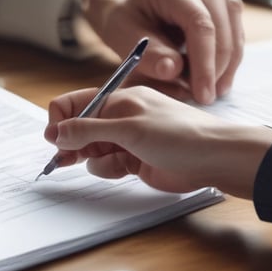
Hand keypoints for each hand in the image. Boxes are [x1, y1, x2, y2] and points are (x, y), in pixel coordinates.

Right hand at [44, 86, 271, 197]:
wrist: (216, 159)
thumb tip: (55, 132)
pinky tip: (126, 169)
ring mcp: (125, 141)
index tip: (55, 140)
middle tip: (63, 159)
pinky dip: (109, 170)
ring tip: (114, 161)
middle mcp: (118, 119)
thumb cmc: (179, 134)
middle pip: (78, 130)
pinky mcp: (133, 162)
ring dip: (94, 159)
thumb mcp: (129, 128)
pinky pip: (106, 166)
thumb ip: (89, 130)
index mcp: (117, 100)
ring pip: (90, 152)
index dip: (60, 121)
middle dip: (71, 144)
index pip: (74, 104)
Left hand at [76, 0, 243, 103]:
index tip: (202, 94)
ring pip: (234, 36)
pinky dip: (228, 62)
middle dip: (215, 70)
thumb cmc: (126, 21)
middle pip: (221, 31)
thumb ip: (147, 54)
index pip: (199, 24)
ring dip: (224, 69)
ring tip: (206, 92)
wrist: (133, 8)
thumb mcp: (123, 36)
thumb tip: (172, 70)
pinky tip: (213, 80)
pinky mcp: (226, 5)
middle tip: (203, 99)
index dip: (204, 62)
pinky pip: (236, 38)